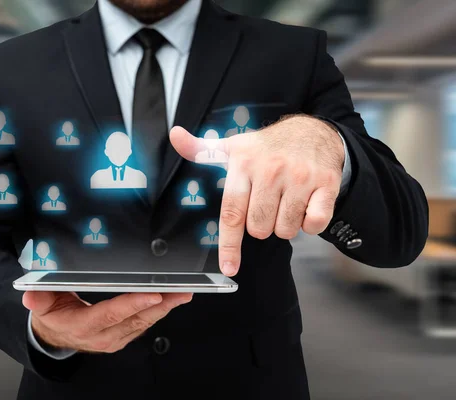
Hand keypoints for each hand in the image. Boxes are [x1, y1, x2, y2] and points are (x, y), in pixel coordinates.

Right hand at [22, 291, 191, 353]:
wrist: (57, 336)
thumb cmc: (53, 315)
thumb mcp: (42, 305)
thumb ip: (39, 298)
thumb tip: (31, 295)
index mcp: (83, 326)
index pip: (111, 314)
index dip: (132, 304)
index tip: (153, 294)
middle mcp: (103, 336)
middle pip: (136, 319)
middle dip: (161, 305)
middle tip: (181, 291)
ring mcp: (116, 338)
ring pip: (144, 323)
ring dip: (166, 308)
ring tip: (184, 293)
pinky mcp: (125, 336)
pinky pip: (145, 324)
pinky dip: (160, 311)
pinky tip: (172, 299)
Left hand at [170, 115, 344, 276]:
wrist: (314, 131)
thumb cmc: (267, 147)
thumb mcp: (233, 146)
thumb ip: (201, 149)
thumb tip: (174, 135)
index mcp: (243, 163)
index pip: (232, 213)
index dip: (229, 245)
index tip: (229, 268)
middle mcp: (271, 170)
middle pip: (259, 228)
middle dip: (261, 225)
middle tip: (267, 205)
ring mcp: (300, 176)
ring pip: (285, 230)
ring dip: (284, 224)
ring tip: (285, 202)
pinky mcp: (326, 184)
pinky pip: (314, 224)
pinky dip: (310, 223)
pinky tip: (306, 205)